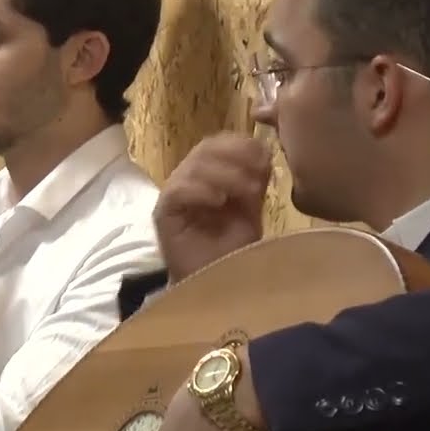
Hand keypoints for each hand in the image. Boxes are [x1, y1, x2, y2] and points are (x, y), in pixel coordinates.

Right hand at [152, 133, 270, 282]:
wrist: (218, 286)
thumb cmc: (232, 251)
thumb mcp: (251, 209)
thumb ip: (255, 181)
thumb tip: (265, 150)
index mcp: (208, 176)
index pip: (217, 144)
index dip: (241, 144)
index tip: (266, 156)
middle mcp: (188, 180)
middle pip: (204, 149)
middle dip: (235, 156)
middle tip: (257, 175)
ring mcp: (173, 196)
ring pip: (192, 167)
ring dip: (224, 174)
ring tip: (246, 192)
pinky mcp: (163, 214)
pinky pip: (177, 191)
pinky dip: (200, 191)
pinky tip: (219, 202)